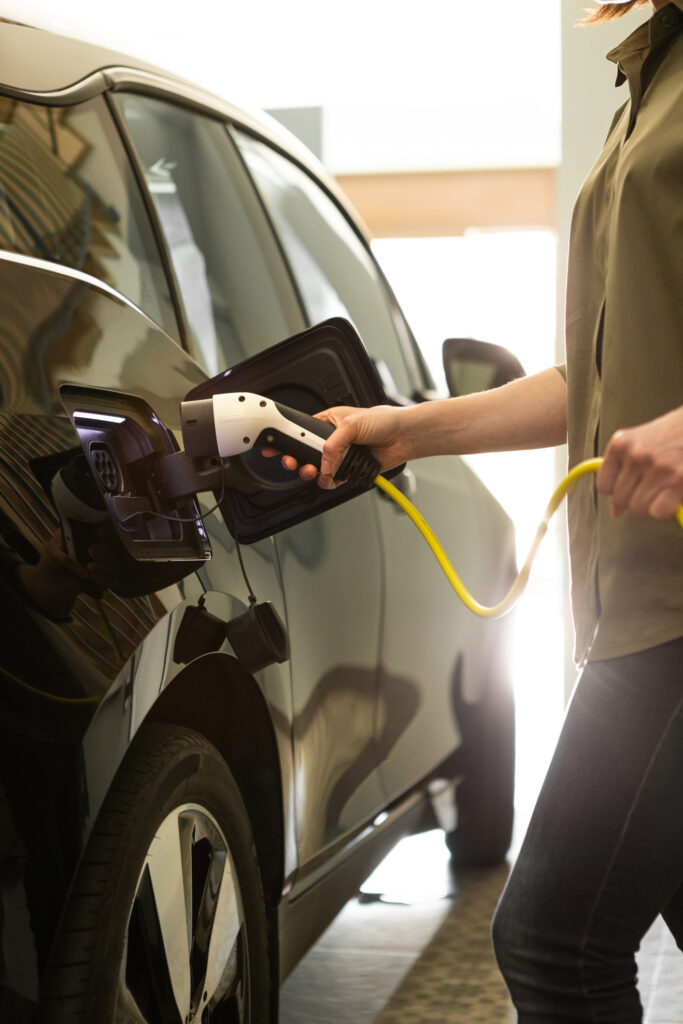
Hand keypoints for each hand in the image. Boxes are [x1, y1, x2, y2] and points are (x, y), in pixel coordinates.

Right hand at [263, 404, 411, 488]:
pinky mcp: (349, 470)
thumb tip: (323, 462)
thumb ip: (333, 444)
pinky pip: (332, 480)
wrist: (403, 437)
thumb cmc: (383, 421)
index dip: (287, 440)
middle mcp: (332, 440)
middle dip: (297, 460)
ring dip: (313, 473)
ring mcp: (340, 456)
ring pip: (317, 469)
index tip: (275, 447)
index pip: (301, 431)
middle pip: (305, 454)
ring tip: (315, 471)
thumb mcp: (352, 424)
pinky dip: (329, 482)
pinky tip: (331, 478)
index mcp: (328, 422)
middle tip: (293, 463)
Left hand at [596, 406, 682, 519]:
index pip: (603, 485)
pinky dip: (666, 510)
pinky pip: (658, 512)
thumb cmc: (676, 433)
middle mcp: (637, 455)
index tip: (628, 487)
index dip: (616, 491)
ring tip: (664, 489)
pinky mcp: (679, 481)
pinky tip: (673, 497)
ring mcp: (658, 468)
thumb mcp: (641, 442)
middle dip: (635, 499)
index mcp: (622, 444)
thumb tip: (615, 509)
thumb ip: (624, 470)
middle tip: (651, 488)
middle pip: (620, 500)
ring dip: (652, 505)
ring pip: (639, 508)